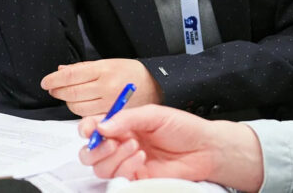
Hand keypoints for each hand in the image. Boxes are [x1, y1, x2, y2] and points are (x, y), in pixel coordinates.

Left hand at [41, 59, 162, 116]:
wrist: (155, 85)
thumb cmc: (131, 72)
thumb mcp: (108, 62)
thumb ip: (83, 68)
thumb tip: (61, 70)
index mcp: (104, 69)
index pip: (71, 75)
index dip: (54, 79)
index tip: (46, 82)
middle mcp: (106, 86)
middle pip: (71, 92)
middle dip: (57, 90)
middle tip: (53, 88)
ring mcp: (109, 103)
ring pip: (76, 107)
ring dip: (67, 102)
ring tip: (67, 96)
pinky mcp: (111, 116)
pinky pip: (88, 116)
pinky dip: (79, 111)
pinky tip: (80, 104)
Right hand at [77, 105, 263, 190]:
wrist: (204, 148)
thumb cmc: (184, 128)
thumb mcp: (154, 114)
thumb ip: (127, 118)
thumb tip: (102, 126)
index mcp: (124, 124)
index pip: (96, 127)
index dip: (87, 128)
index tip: (90, 129)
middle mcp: (122, 143)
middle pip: (91, 152)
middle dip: (96, 147)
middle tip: (110, 141)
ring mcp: (128, 162)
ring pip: (101, 167)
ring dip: (114, 156)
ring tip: (135, 146)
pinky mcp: (136, 178)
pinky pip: (118, 177)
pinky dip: (126, 167)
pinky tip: (141, 158)